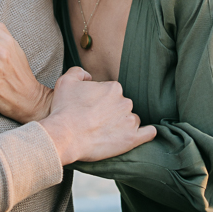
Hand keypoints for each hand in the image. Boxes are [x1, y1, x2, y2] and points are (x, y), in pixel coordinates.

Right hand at [40, 67, 155, 165]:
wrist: (64, 136)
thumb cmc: (64, 109)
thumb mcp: (66, 81)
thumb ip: (79, 71)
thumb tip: (88, 76)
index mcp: (113, 88)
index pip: (112, 93)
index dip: (101, 102)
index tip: (91, 109)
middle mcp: (125, 102)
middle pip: (122, 106)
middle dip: (112, 113)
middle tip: (96, 122)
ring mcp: (130, 121)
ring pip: (131, 120)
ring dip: (123, 124)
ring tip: (108, 133)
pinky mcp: (132, 139)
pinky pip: (148, 134)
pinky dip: (147, 133)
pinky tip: (145, 134)